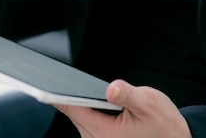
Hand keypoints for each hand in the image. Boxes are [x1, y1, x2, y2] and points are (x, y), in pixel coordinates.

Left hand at [55, 80, 191, 137]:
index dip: (54, 92)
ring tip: (60, 80)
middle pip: (69, 110)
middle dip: (64, 92)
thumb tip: (112, 88)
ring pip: (76, 114)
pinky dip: (81, 106)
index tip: (40, 80)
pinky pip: (84, 119)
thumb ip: (128, 95)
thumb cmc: (165, 127)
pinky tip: (79, 92)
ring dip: (73, 99)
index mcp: (103, 133)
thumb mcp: (150, 105)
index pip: (69, 108)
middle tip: (49, 72)